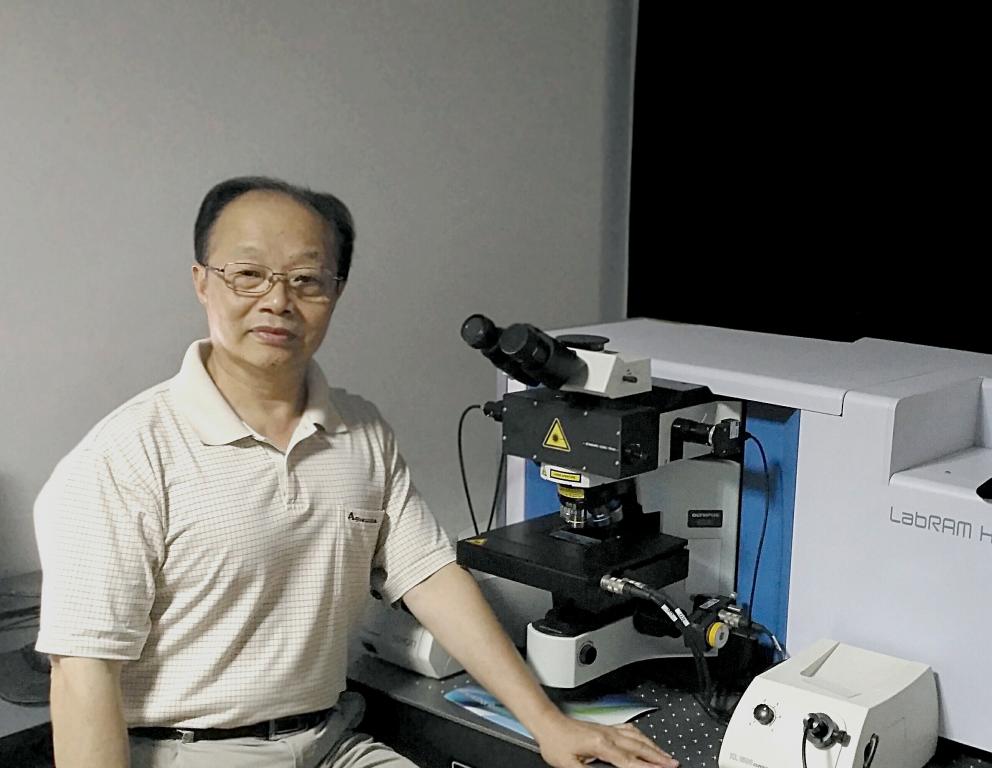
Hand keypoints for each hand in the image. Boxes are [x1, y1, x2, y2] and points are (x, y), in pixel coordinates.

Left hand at [533, 714, 678, 767]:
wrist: (548, 722)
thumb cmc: (555, 742)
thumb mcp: (569, 765)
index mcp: (601, 745)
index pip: (629, 761)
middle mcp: (608, 735)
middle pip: (639, 747)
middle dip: (658, 756)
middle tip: (674, 763)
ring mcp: (608, 729)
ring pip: (637, 737)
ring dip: (654, 746)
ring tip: (667, 755)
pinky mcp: (605, 727)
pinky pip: (630, 730)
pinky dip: (643, 736)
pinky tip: (647, 739)